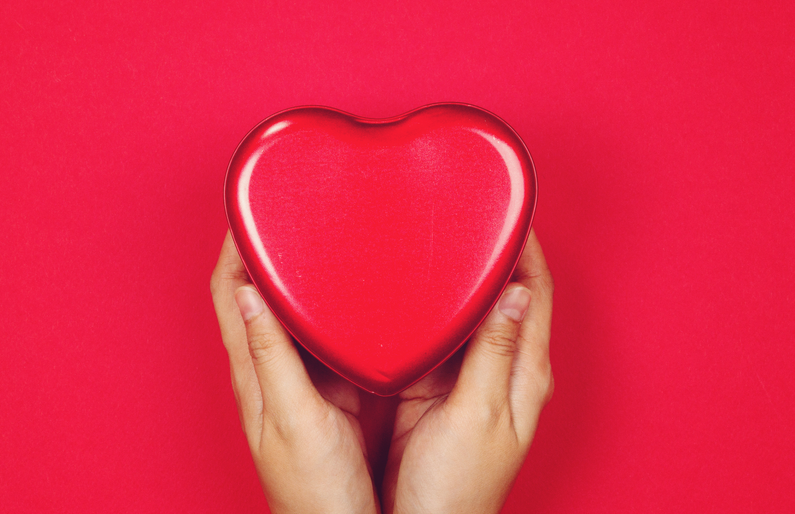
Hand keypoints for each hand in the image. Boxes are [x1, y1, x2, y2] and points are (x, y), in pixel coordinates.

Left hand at [211, 232, 378, 513]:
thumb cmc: (313, 488)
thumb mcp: (293, 418)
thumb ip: (271, 357)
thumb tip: (248, 292)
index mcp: (254, 371)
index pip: (228, 291)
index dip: (231, 245)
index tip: (246, 204)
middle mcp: (271, 367)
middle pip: (256, 290)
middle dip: (265, 245)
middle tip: (287, 207)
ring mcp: (301, 376)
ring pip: (291, 308)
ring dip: (298, 270)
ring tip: (320, 235)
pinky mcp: (329, 387)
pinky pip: (324, 332)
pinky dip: (330, 303)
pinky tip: (353, 293)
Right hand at [382, 229, 553, 513]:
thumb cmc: (459, 485)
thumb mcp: (480, 414)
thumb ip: (494, 353)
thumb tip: (514, 294)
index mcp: (525, 372)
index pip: (537, 294)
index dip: (529, 249)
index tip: (513, 210)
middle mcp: (504, 367)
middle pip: (508, 295)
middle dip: (496, 253)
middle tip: (474, 215)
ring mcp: (471, 375)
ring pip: (473, 311)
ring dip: (464, 277)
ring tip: (444, 239)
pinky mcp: (437, 384)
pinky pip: (442, 333)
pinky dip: (435, 307)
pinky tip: (415, 290)